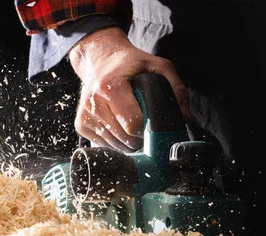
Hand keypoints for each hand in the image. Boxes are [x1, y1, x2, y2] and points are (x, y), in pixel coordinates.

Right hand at [68, 27, 189, 151]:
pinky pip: (104, 145)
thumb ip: (175, 89)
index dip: (148, 129)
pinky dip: (116, 141)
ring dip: (128, 141)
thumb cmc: (129, 64)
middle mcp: (93, 103)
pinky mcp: (81, 125)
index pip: (132, 125)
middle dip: (140, 137)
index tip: (153, 124)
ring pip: (115, 145)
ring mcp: (85, 115)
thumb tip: (184, 118)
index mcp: (110, 87)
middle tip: (145, 125)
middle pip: (125, 139)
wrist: (99, 60)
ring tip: (131, 123)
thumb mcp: (157, 66)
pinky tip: (118, 125)